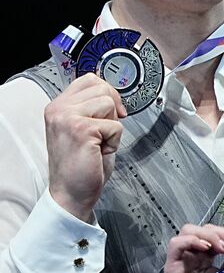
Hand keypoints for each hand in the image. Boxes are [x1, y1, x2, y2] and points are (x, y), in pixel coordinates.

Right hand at [44, 73, 125, 220]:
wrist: (71, 192)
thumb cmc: (81, 164)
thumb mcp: (83, 128)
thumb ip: (90, 108)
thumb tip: (112, 93)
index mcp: (58, 106)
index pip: (90, 79)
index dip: (109, 93)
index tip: (113, 111)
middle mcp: (58, 109)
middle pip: (102, 88)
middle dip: (113, 110)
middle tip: (104, 132)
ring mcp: (67, 118)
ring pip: (110, 103)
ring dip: (112, 127)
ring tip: (99, 143)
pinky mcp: (81, 129)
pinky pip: (115, 125)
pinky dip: (114, 141)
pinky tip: (100, 152)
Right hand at [164, 224, 223, 272]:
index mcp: (208, 257)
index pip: (218, 233)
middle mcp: (194, 256)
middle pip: (207, 230)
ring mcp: (183, 260)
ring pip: (191, 231)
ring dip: (212, 235)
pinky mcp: (172, 267)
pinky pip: (176, 244)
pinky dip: (192, 241)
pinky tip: (207, 249)